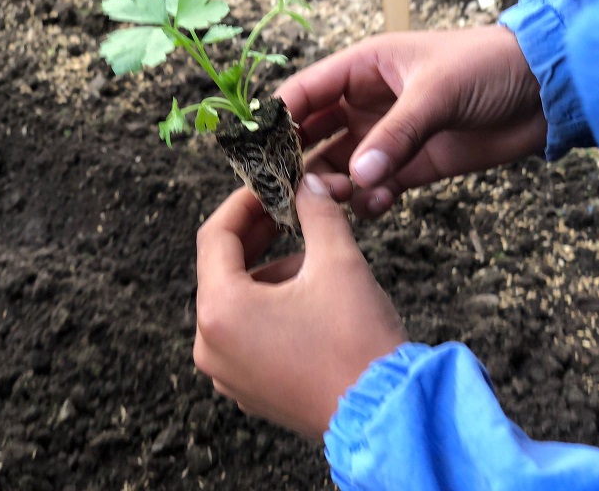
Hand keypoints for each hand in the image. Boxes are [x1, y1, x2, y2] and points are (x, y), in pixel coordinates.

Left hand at [193, 174, 407, 439]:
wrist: (386, 416)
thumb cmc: (357, 340)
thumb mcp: (338, 262)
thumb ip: (316, 212)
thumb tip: (307, 183)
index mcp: (221, 311)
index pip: (216, 236)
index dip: (244, 202)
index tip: (270, 185)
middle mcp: (211, 346)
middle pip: (225, 270)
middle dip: (262, 236)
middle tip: (295, 210)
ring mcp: (228, 373)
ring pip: (240, 301)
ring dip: (273, 273)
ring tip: (318, 264)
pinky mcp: (249, 390)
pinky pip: (248, 333)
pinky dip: (272, 307)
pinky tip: (312, 301)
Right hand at [277, 25, 544, 216]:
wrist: (544, 92)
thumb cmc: (488, 68)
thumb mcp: (436, 92)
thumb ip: (395, 134)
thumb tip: (355, 177)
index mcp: (363, 69)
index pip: (304, 93)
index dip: (276, 120)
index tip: (255, 153)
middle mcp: (367, 104)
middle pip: (314, 135)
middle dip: (299, 161)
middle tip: (288, 191)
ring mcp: (389, 137)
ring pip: (342, 166)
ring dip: (335, 186)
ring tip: (339, 200)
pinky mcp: (414, 165)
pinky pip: (378, 187)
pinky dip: (372, 199)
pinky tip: (378, 204)